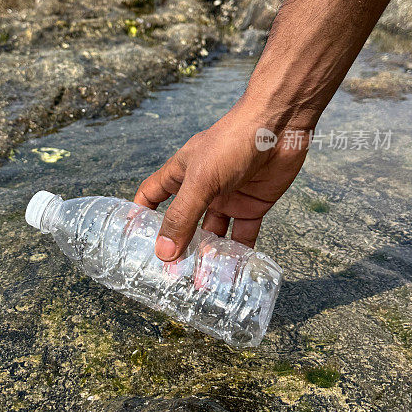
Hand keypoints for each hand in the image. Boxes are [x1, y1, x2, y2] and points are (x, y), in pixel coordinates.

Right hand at [134, 101, 310, 260]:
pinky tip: (234, 272)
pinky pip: (243, 234)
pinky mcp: (253, 204)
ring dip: (209, 256)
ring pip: (213, 233)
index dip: (141, 216)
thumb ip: (182, 217)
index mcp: (181, 174)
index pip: (151, 196)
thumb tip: (164, 253)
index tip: (132, 241)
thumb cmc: (232, 142)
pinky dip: (239, 253)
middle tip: (171, 276)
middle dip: (178, 247)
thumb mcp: (200, 181)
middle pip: (184, 222)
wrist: (279, 127)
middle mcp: (202, 188)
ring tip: (202, 284)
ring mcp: (227, 197)